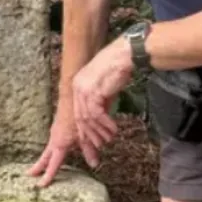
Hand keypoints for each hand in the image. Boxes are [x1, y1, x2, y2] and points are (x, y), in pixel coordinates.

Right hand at [29, 109, 92, 186]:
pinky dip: (51, 148)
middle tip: (30, 175)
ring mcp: (55, 132)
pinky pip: (53, 141)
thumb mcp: (86, 135)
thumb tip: (94, 164)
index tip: (40, 185)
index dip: (47, 176)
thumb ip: (90, 151)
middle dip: (38, 167)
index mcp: (60, 144)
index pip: (52, 164)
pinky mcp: (58, 127)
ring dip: (45, 157)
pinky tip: (55, 149)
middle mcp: (54, 139)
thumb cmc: (79, 115)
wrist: (72, 95)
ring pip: (48, 148)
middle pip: (45, 157)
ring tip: (41, 165)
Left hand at [71, 39, 131, 157]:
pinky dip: (105, 124)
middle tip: (100, 145)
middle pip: (80, 118)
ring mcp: (83, 89)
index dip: (84, 129)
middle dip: (90, 135)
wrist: (124, 55)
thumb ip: (101, 102)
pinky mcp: (93, 92)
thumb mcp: (106, 89)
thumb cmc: (118, 68)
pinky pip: (96, 115)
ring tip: (109, 139)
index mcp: (78, 85)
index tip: (92, 141)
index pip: (78, 112)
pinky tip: (113, 129)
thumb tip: (102, 119)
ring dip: (100, 131)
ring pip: (88, 119)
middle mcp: (77, 87)